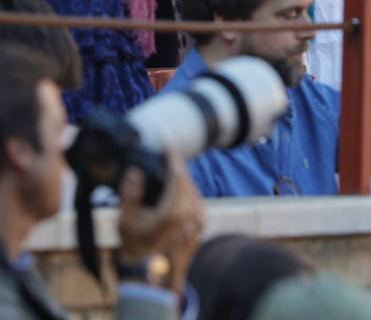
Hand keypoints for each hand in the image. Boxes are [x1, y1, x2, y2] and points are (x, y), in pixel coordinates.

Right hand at [116, 150, 204, 291]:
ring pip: (192, 190)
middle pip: (185, 180)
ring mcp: (198, 220)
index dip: (172, 156)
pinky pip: (196, 200)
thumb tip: (135, 170)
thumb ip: (131, 192)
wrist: (149, 271)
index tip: (167, 142)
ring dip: (181, 178)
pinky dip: (186, 191)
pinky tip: (177, 188)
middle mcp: (190, 214)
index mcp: (173, 211)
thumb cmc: (135, 244)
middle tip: (166, 153)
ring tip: (169, 168)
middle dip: (175, 166)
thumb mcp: (126, 218)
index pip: (176, 175)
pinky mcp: (201, 225)